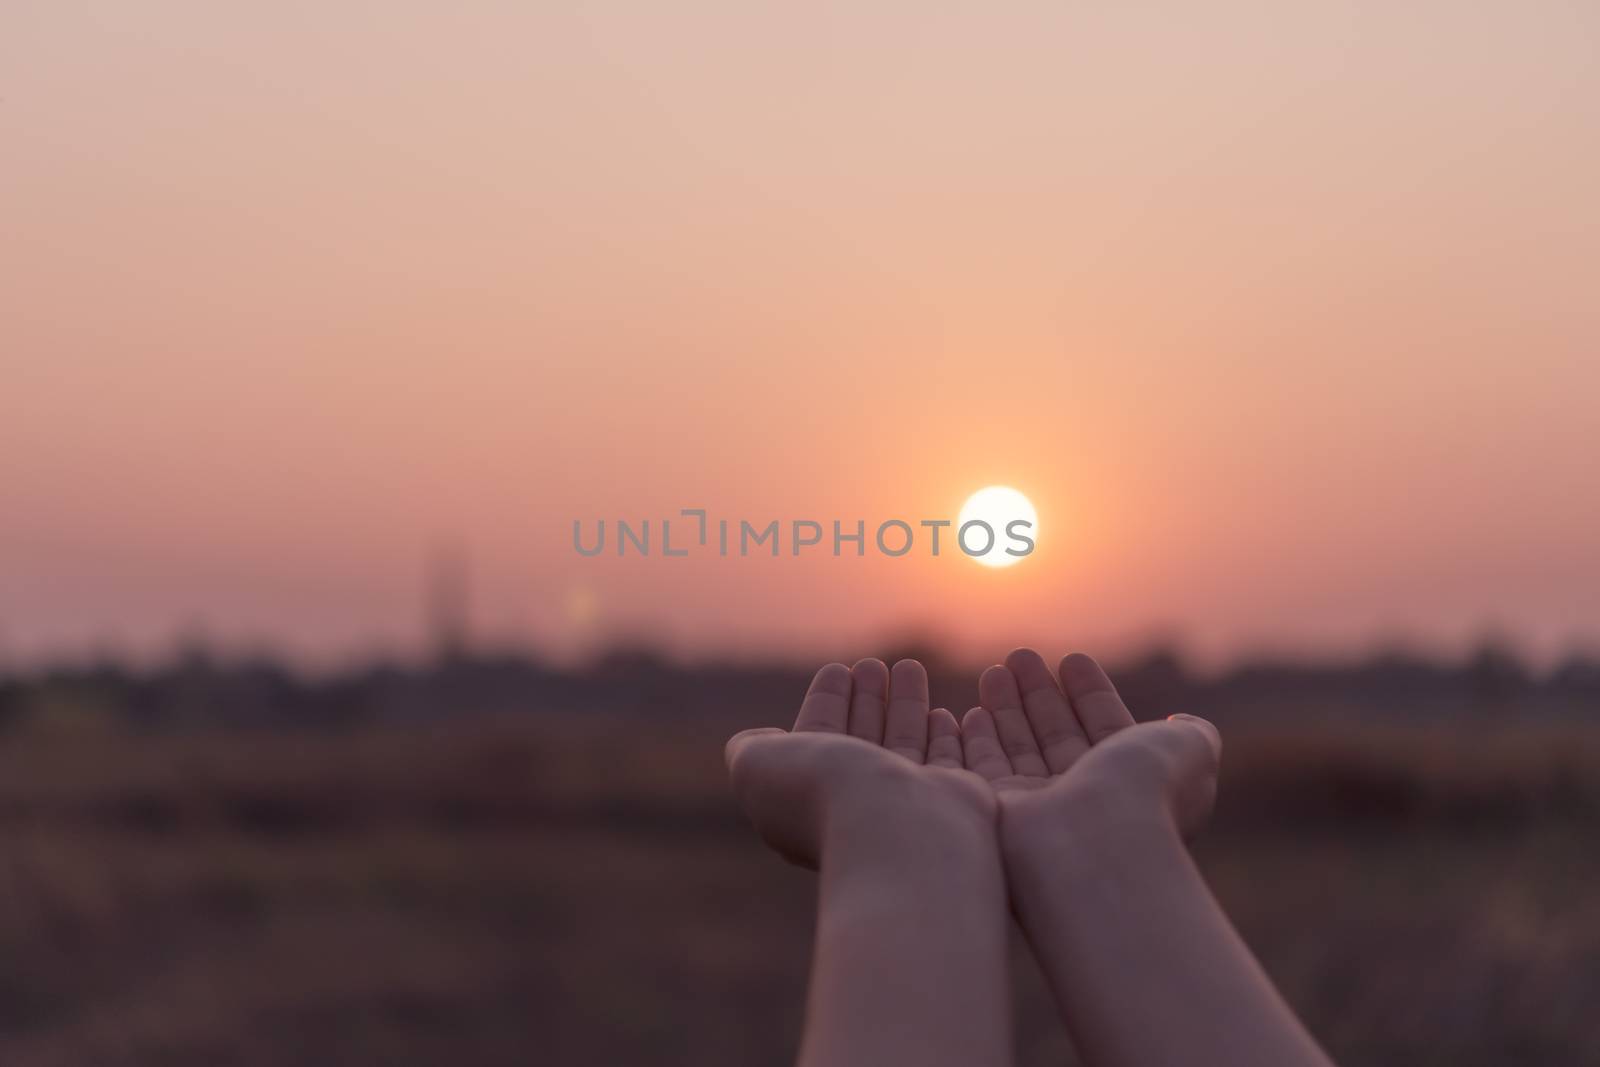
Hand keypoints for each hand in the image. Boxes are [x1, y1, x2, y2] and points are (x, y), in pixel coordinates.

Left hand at [726, 658, 994, 868]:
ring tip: (909, 667)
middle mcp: (859, 804)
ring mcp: (908, 806)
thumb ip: (750, 748)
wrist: (894, 830)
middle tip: (873, 664)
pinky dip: (942, 735)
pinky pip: (946, 762)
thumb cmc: (822, 795)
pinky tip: (944, 713)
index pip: (819, 739)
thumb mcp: (756, 767)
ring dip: (905, 704)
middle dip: (866, 699)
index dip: (825, 703)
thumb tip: (761, 740)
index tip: (837, 670)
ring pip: (904, 744)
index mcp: (812, 797)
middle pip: (862, 739)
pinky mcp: (952, 801)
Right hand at [958, 649, 1220, 847]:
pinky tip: (969, 711)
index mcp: (1130, 783)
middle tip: (1020, 655)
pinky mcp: (998, 815)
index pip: (1105, 729)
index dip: (1090, 694)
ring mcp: (1040, 809)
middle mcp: (1084, 799)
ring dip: (1006, 706)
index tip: (1072, 660)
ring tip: (996, 669)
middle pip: (1057, 736)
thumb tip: (1183, 721)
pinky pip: (982, 771)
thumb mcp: (1190, 749)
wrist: (1096, 841)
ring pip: (1019, 749)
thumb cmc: (1145, 791)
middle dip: (1039, 694)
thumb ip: (1192, 732)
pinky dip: (975, 740)